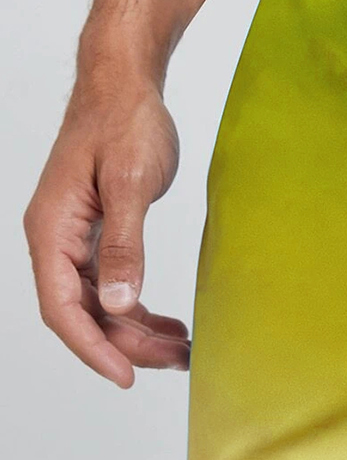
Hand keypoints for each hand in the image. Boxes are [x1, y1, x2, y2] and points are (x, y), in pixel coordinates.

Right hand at [25, 75, 189, 386]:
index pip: (61, 306)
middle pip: (82, 313)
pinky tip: (170, 324)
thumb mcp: (131, 183)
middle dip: (127, 344)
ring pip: (99, 304)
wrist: (125, 83)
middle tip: (176, 361)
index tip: (126, 376)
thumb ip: (125, 245)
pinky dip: (139, 309)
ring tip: (181, 351)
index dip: (92, 347)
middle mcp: (56, 239)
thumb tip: (117, 303)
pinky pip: (112, 285)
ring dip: (137, 331)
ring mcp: (75, 239)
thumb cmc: (124, 120)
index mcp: (51, 229)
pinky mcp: (97, 234)